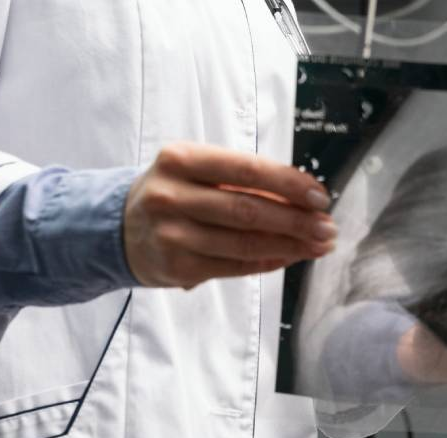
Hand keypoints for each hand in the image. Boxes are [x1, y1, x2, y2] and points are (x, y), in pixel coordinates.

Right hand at [123, 142, 336, 288]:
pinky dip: (270, 262)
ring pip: (245, 243)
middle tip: (328, 227)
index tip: (320, 196)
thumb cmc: (173, 194)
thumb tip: (303, 199)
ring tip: (320, 245)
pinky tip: (292, 257)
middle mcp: (173, 195)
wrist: (119, 229)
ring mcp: (174, 234)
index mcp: (181, 160)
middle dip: (297, 221)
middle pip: (248, 210)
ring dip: (291, 246)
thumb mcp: (195, 172)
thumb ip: (242, 180)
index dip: (288, 184)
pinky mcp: (179, 267)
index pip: (246, 169)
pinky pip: (236, 266)